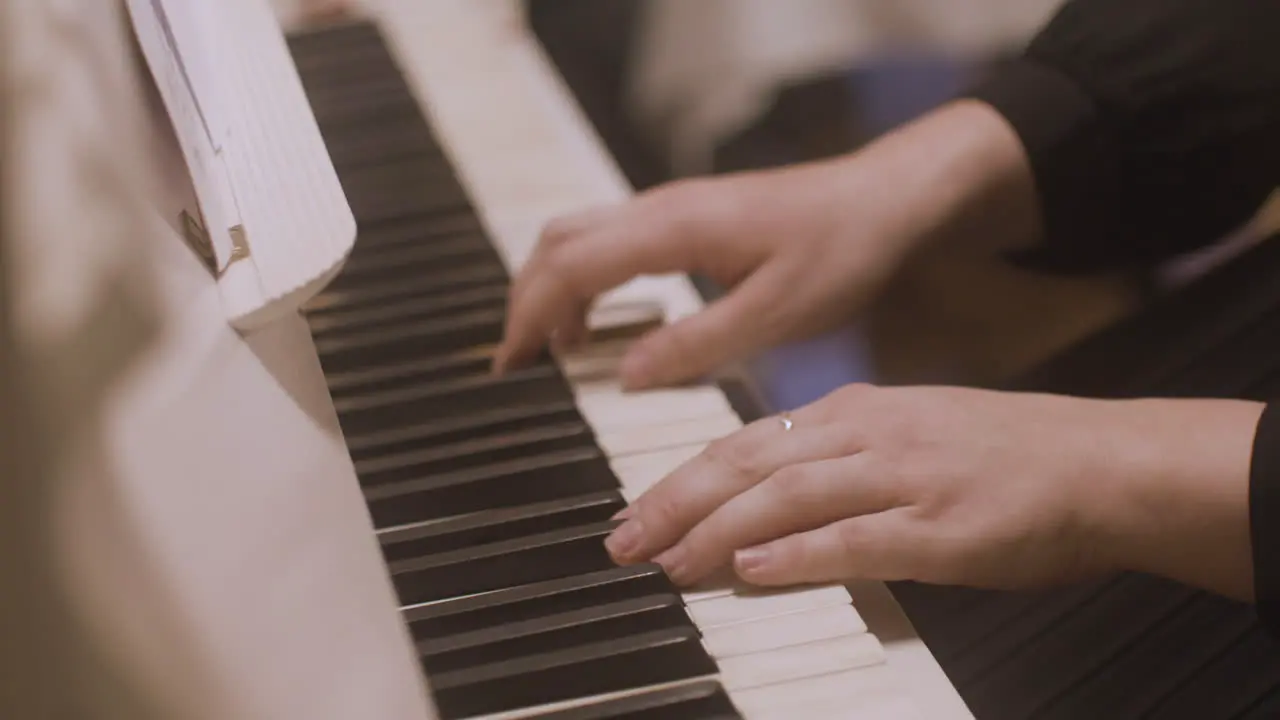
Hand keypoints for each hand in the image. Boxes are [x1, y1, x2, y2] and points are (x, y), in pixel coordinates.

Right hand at [494, 101, 1039, 388]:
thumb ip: (697, 345)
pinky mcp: (686, 219)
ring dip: (553, 290)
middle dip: (526, 301)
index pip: (571, 265)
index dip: (531, 315)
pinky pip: (610, 242)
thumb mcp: (775, 314)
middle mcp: (661, 209)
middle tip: (517, 364)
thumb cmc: (841, 250)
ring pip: (579, 237)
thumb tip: (627, 375)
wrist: (883, 200)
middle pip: (558, 243)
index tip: (512, 365)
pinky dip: (584, 281)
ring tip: (552, 353)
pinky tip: (599, 325)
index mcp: (674, 229)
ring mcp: (671, 209)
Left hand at [604, 384, 1261, 600]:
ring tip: (670, 561)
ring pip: (792, 496)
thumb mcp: (904, 437)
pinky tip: (754, 571)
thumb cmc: (1002, 455)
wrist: (1100, 462)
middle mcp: (870, 435)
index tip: (634, 512)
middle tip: (622, 541)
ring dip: (720, 530)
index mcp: (855, 413)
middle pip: (751, 464)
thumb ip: (833, 463)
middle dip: (677, 502)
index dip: (681, 480)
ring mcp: (906, 476)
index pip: (746, 445)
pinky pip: (860, 538)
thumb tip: (762, 503)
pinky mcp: (944, 525)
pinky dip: (801, 554)